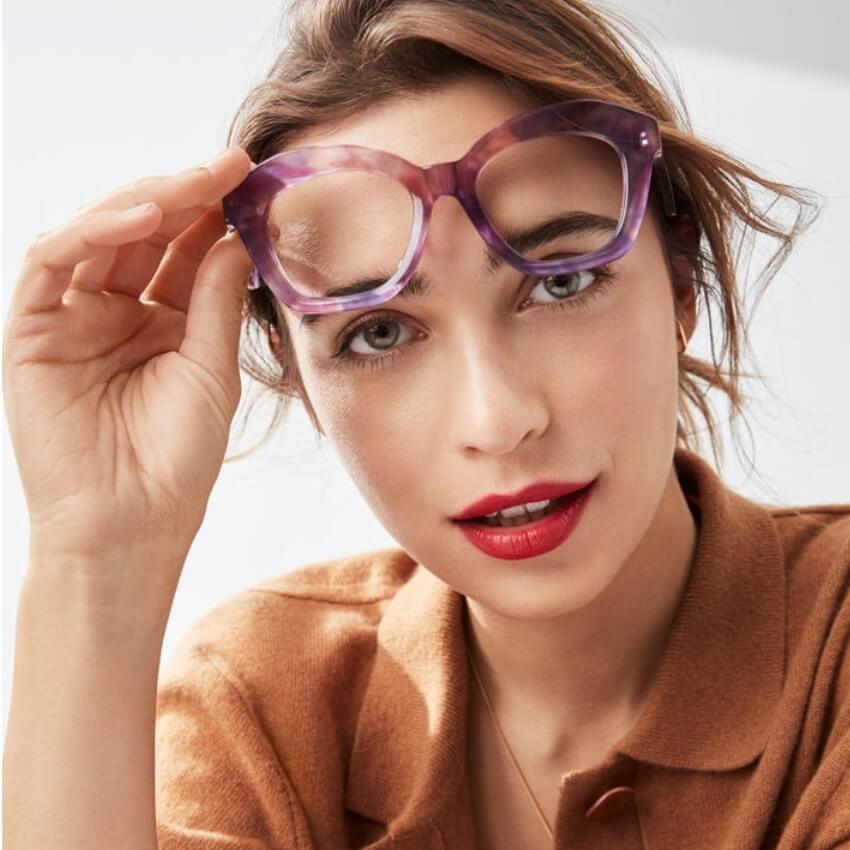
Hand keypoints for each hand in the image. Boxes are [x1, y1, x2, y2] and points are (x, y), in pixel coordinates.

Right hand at [3, 147, 255, 571]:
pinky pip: (51, 263)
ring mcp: (71, 318)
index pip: (183, 250)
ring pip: (97, 235)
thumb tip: (236, 235)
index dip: (213, 212)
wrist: (131, 525)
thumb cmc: (176, 458)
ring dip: (144, 203)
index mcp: (161, 322)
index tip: (251, 176)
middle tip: (227, 165)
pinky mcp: (31, 330)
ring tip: (192, 184)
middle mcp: (115, 312)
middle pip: (144, 234)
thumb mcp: (210, 368)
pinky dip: (90, 231)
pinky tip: (140, 217)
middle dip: (185, 195)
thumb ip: (215, 300)